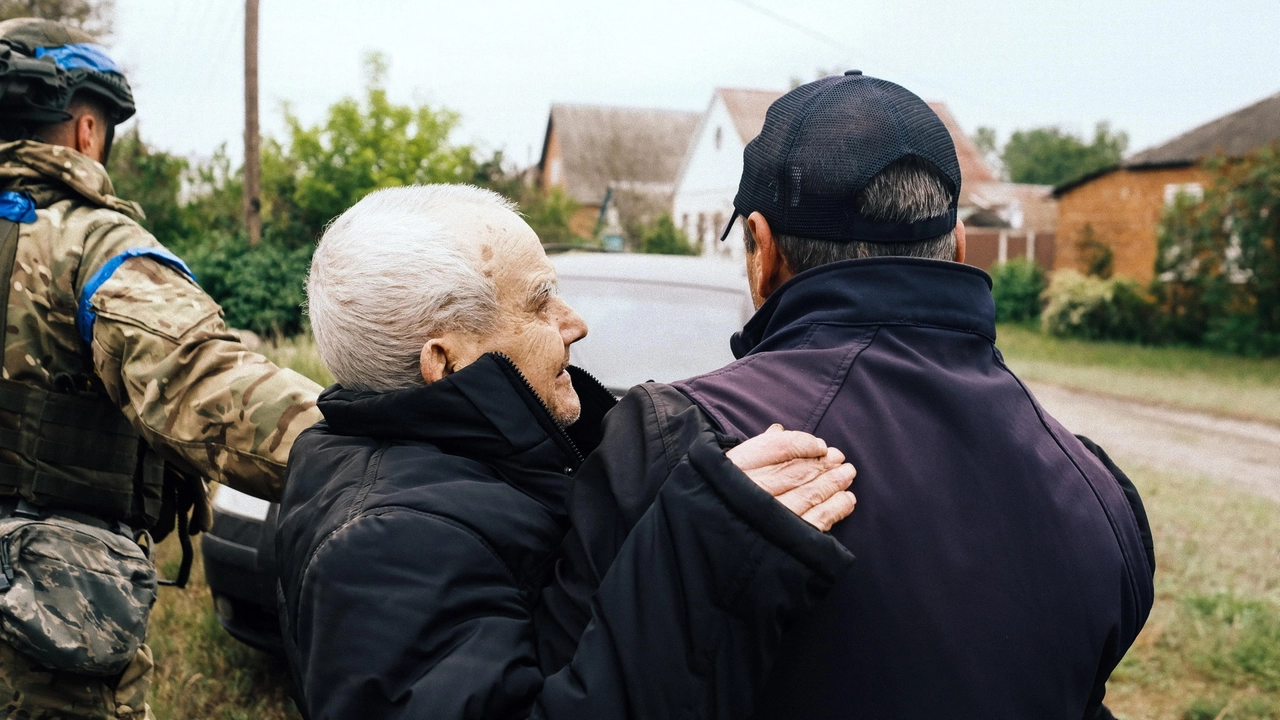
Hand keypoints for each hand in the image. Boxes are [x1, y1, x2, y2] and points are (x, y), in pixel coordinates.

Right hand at [725, 425, 855, 531]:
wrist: (699, 549)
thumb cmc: (714, 502)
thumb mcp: (720, 470)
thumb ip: (751, 451)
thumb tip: (778, 431)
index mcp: (735, 468)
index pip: (778, 447)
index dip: (804, 444)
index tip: (819, 446)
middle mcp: (752, 490)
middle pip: (797, 471)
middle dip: (823, 464)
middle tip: (839, 459)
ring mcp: (770, 517)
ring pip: (810, 493)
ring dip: (833, 483)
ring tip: (848, 475)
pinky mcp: (786, 539)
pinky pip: (817, 520)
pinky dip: (836, 508)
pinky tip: (847, 500)